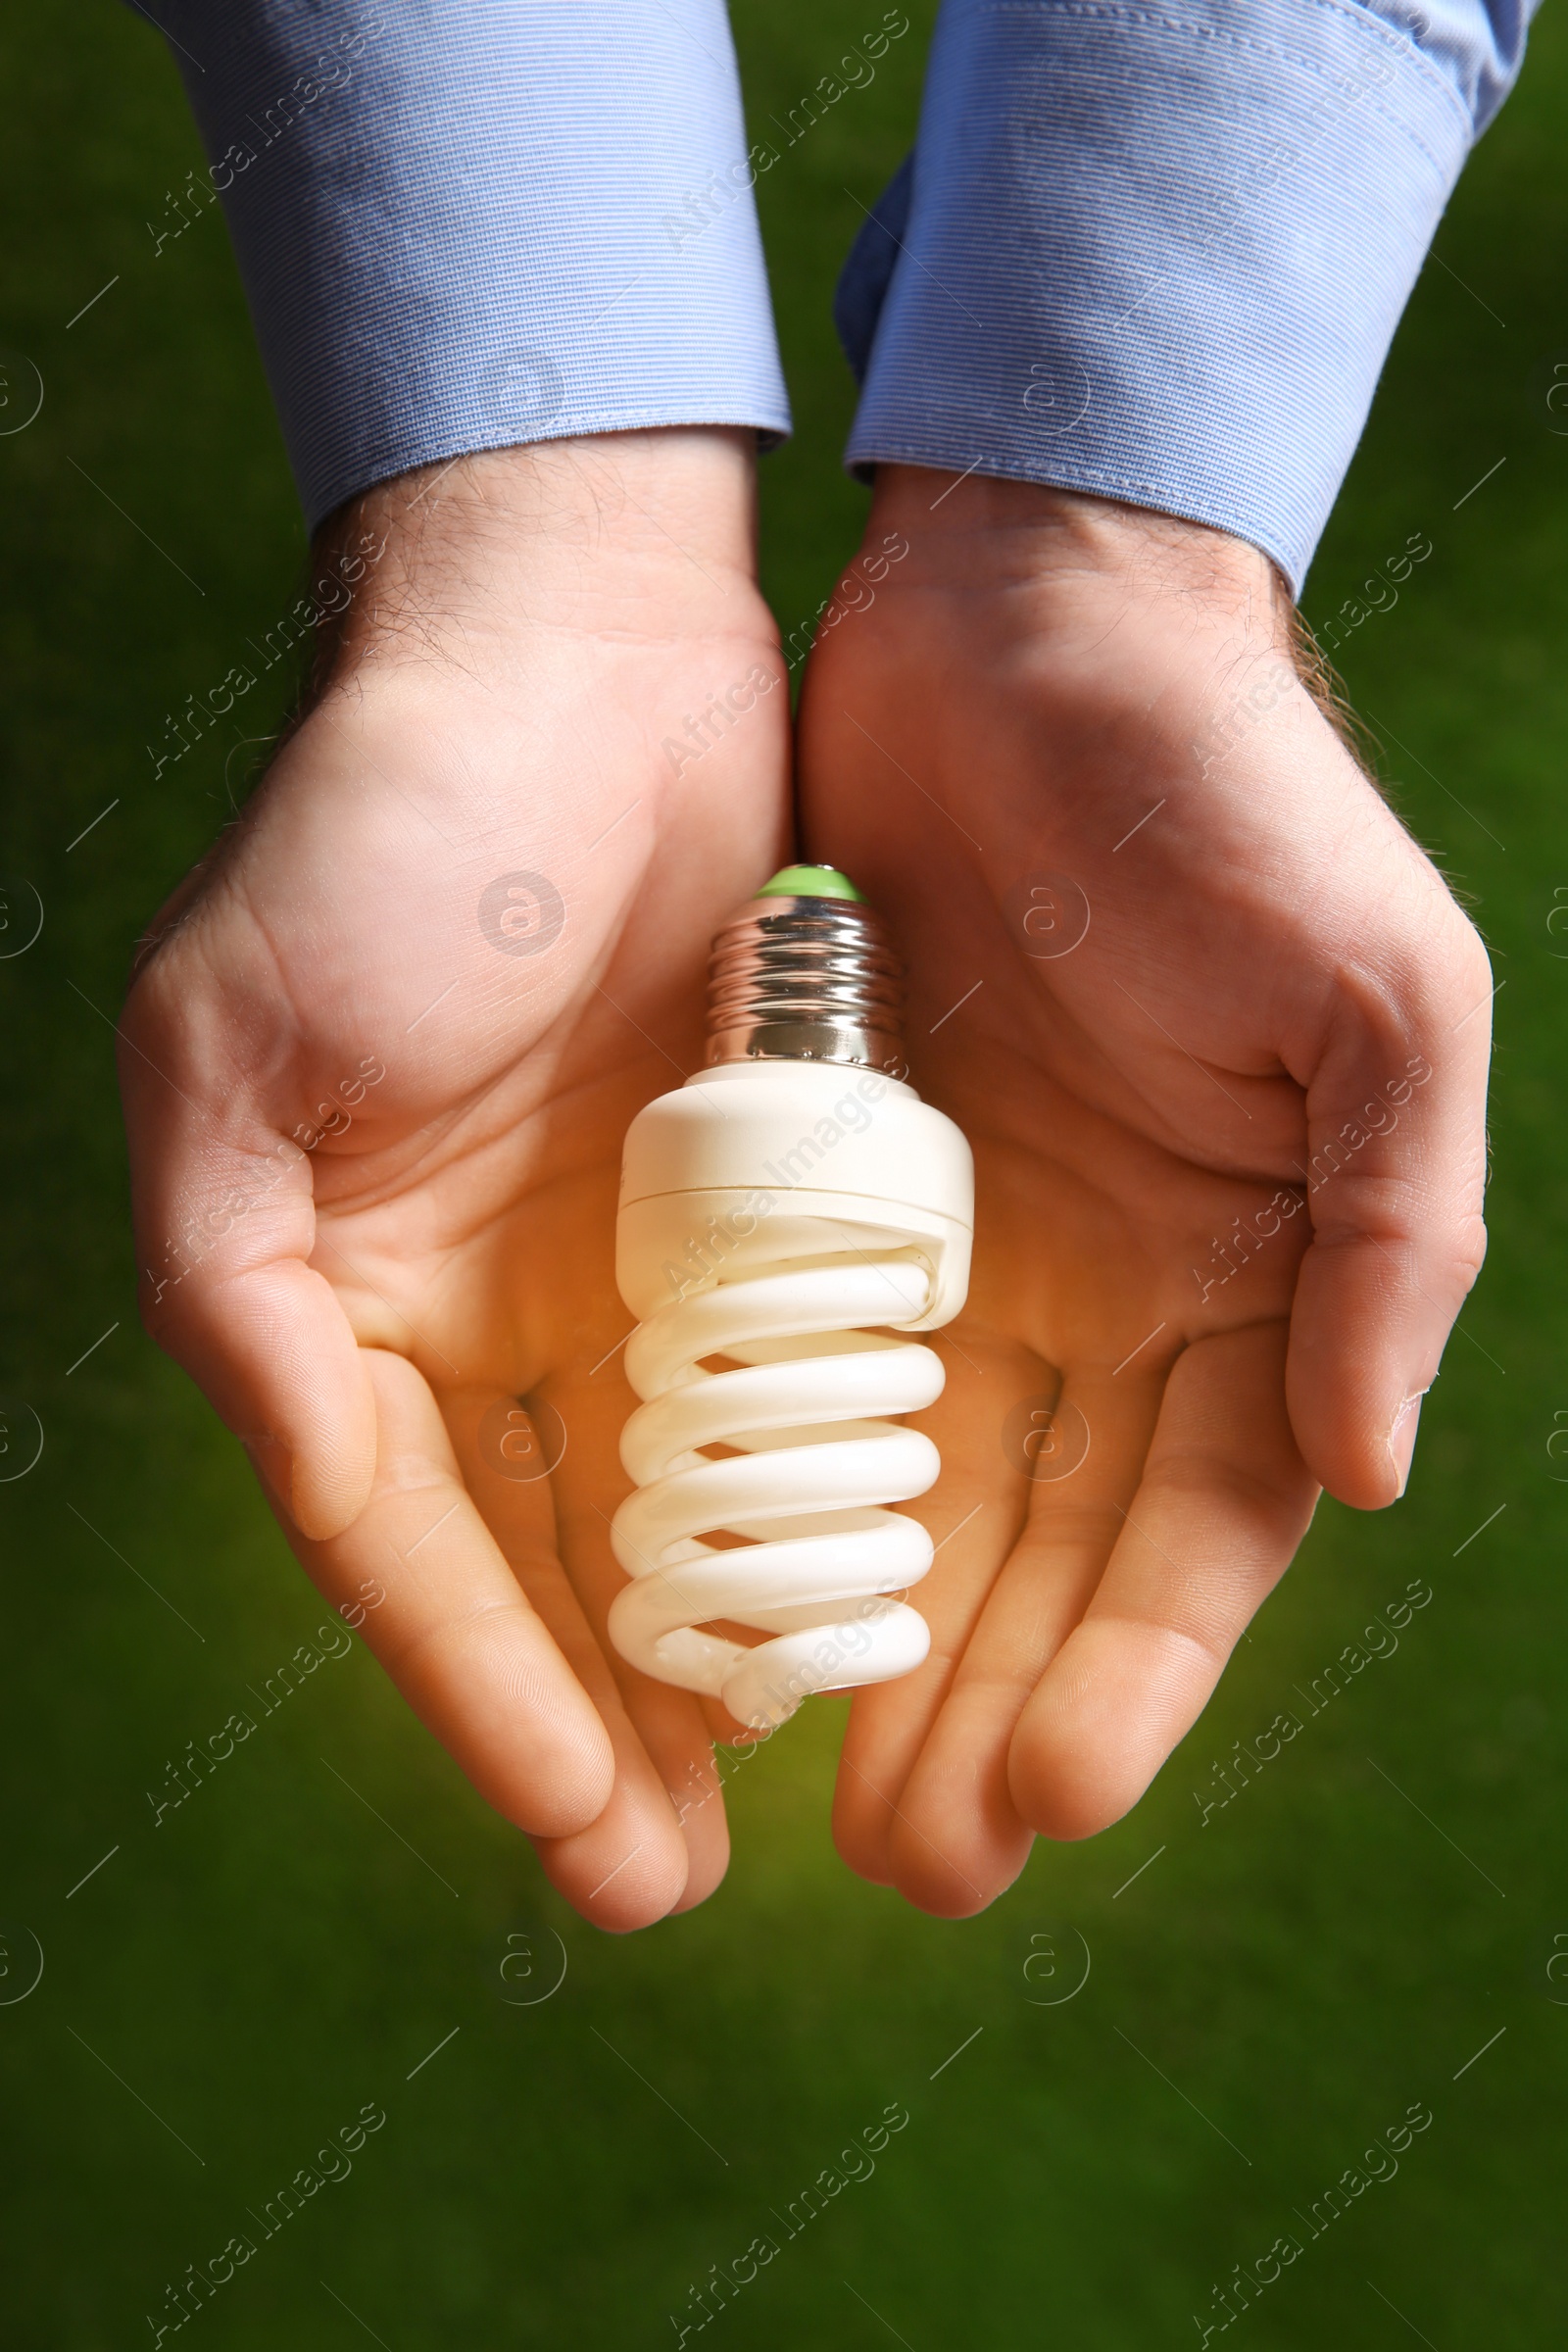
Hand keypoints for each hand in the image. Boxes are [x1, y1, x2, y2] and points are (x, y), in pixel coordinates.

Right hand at [120, 431, 789, 1928]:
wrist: (586, 651)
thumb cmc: (389, 828)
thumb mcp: (239, 1053)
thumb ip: (240, 1291)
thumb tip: (312, 1487)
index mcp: (341, 1294)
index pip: (406, 1539)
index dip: (483, 1691)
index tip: (577, 1828)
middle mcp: (481, 1305)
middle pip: (539, 1558)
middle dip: (597, 1721)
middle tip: (669, 1878)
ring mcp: (620, 1265)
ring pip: (664, 1510)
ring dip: (705, 1654)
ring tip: (763, 1795)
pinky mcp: (750, 1206)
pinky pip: (779, 1389)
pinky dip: (805, 1507)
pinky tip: (855, 1608)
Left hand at [796, 469, 1490, 1914]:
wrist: (1024, 615)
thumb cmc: (1229, 791)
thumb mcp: (1375, 996)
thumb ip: (1395, 1233)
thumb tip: (1370, 1475)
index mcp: (1255, 1271)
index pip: (1201, 1525)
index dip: (1136, 1669)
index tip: (1050, 1800)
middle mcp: (1108, 1290)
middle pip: (1047, 1547)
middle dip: (989, 1705)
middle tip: (913, 1862)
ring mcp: (960, 1250)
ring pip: (913, 1497)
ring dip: (874, 1647)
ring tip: (816, 1803)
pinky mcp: (828, 1188)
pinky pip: (792, 1372)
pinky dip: (766, 1494)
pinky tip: (716, 1603)